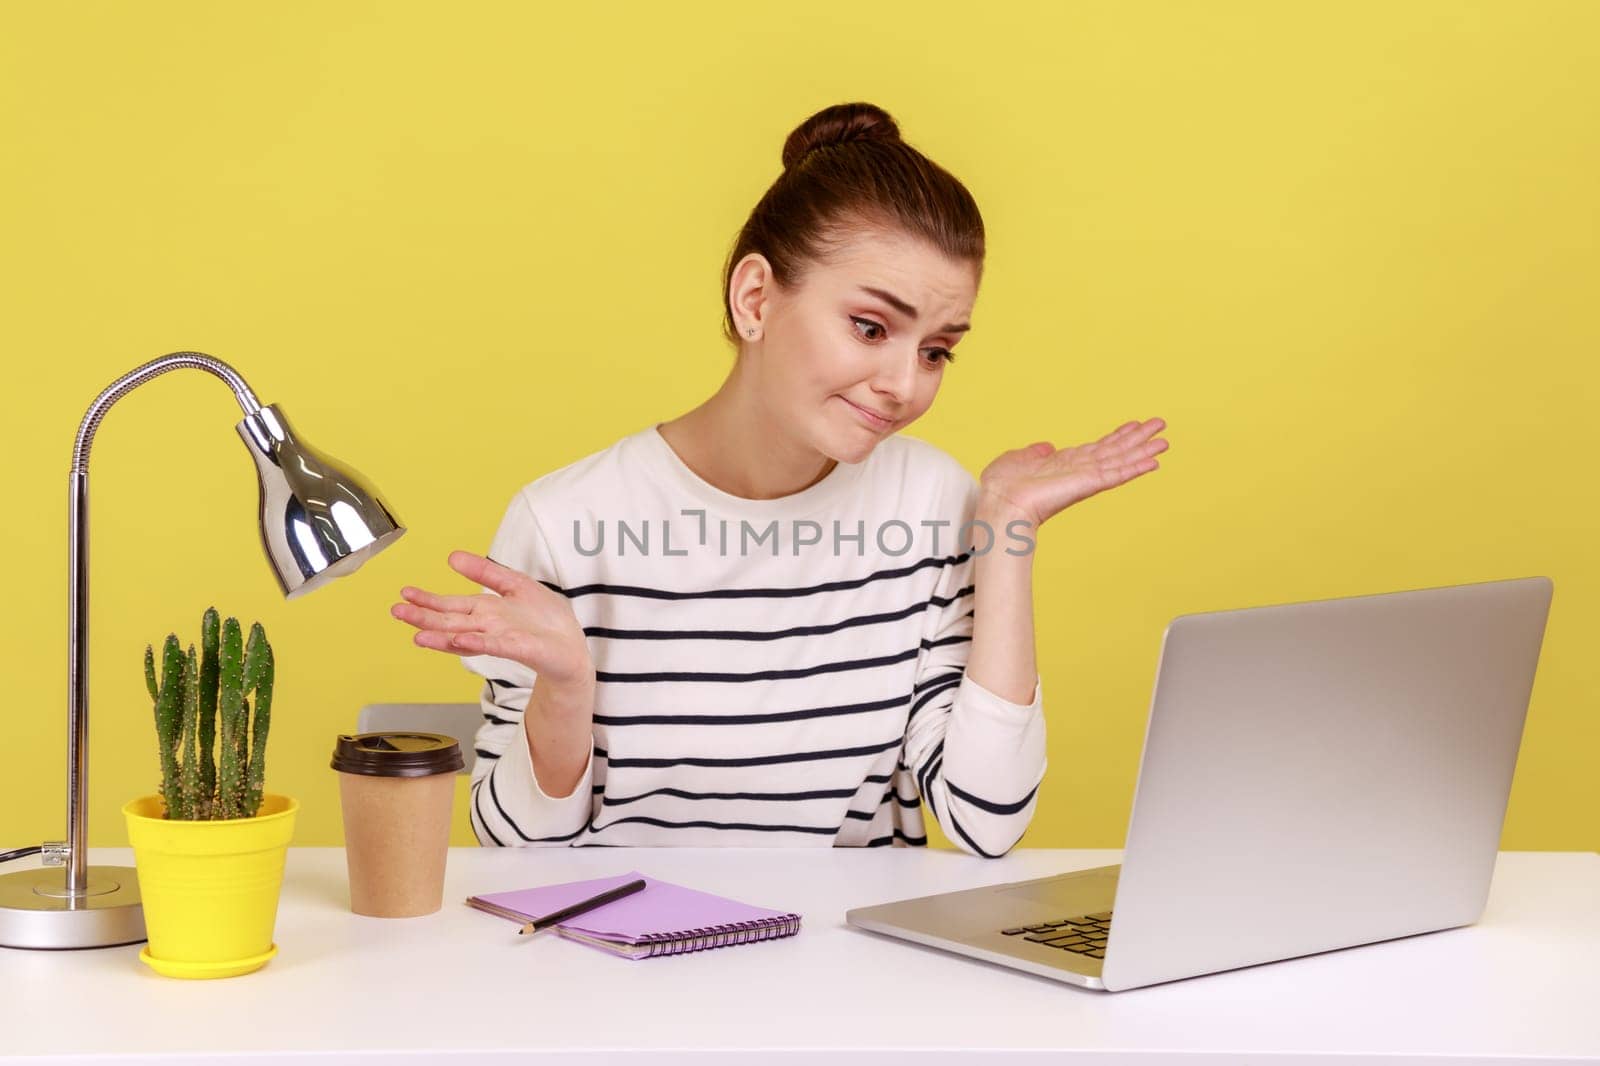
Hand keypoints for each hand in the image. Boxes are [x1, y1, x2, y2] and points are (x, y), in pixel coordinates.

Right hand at [390, 551, 593, 687]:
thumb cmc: (546, 620)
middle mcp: (488, 627)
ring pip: (465, 636)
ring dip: (441, 636)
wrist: (572, 646)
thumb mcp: (515, 585)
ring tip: (417, 635)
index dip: (428, 600)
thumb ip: (486, 572)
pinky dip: (476, 644)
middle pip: (451, 621)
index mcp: (486, 611)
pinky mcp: (520, 648)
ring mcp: (501, 639)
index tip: (404, 594)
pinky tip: (460, 642)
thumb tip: (452, 556)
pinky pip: (495, 645)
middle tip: (396, 612)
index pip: (451, 605)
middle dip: (423, 616)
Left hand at [978, 418, 1168, 528]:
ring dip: (1143, 450)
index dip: (1116, 437)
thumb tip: (1047, 446)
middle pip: (1115, 452)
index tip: (1134, 425)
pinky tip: (1153, 462)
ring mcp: (1085, 478)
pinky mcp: (1088, 485)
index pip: (1096, 448)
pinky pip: (1116, 474)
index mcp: (1063, 464)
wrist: (1000, 505)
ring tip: (1165, 440)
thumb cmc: (1001, 488)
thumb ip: (1032, 452)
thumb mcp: (1015, 459)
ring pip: (1121, 461)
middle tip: (1160, 425)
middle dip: (1138, 439)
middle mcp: (1079, 471)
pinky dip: (1135, 467)